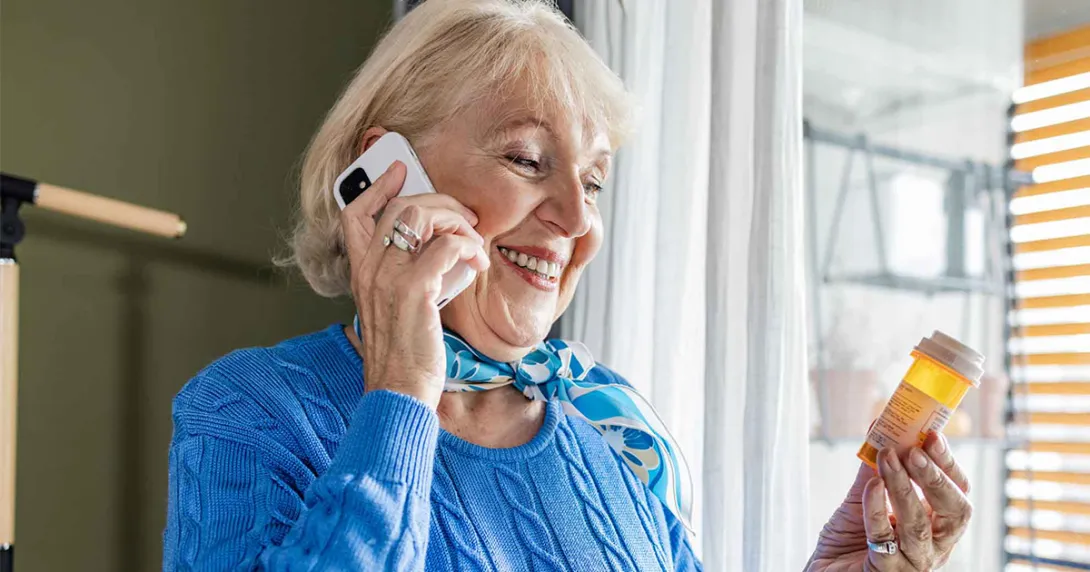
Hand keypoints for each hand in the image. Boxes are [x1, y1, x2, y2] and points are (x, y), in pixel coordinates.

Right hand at [341, 161, 489, 408]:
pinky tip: (477, 265)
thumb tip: (437, 249)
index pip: (355, 213)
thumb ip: (403, 277)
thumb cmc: (403, 355)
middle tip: (466, 218)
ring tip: (474, 244)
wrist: (399, 392)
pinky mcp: (415, 290)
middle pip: (400, 206)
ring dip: (457, 222)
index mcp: (361, 273)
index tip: (400, 170)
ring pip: (422, 215)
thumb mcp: (393, 309)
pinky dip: (468, 247)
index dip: (377, 185)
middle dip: (441, 203)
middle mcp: (370, 270)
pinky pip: (446, 246)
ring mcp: (389, 278)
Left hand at [806, 433, 972, 570]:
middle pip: (954, 512)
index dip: (948, 463)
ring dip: (902, 487)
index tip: (932, 435)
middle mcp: (933, 546)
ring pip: (918, 525)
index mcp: (936, 524)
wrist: (825, 571)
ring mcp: (912, 562)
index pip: (958, 492)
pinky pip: (884, 539)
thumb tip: (880, 427)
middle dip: (935, 477)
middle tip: (913, 451)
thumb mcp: (864, 496)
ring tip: (886, 459)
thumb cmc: (849, 538)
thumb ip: (875, 467)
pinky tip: (871, 487)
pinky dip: (876, 508)